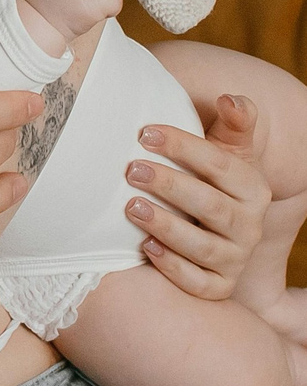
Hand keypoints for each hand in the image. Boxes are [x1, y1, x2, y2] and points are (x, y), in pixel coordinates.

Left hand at [125, 93, 270, 297]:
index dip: (182, 147)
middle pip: (210, 205)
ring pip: (203, 247)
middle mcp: (250, 225)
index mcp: (254, 188)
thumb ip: (235, 122)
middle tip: (130, 170)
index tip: (144, 133)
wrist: (213, 224)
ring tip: (132, 207)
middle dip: (169, 185)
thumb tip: (230, 99)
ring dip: (167, 226)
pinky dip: (173, 268)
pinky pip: (199, 283)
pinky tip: (146, 248)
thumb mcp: (227, 148)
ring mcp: (235, 258)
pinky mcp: (219, 286)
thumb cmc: (211, 178)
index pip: (220, 164)